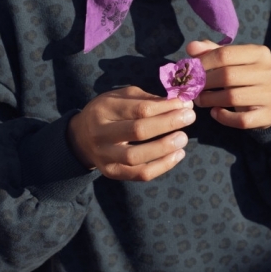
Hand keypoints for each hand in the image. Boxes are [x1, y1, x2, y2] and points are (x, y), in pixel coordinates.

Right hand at [67, 86, 195, 180]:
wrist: (81, 138)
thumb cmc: (108, 112)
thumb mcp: (121, 97)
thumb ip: (147, 99)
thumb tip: (179, 102)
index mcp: (104, 109)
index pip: (139, 108)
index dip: (165, 107)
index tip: (185, 103)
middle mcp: (101, 133)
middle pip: (138, 131)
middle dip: (168, 123)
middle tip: (189, 118)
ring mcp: (105, 156)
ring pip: (136, 157)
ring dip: (164, 148)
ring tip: (183, 139)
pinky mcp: (112, 172)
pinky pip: (139, 174)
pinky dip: (162, 167)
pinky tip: (177, 155)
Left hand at [186, 40, 270, 129]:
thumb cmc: (245, 76)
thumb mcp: (232, 61)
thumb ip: (211, 52)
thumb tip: (191, 47)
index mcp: (260, 53)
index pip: (225, 54)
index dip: (203, 62)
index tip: (190, 71)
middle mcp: (269, 72)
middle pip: (227, 75)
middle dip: (204, 83)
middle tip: (192, 88)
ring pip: (233, 98)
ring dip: (210, 100)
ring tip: (200, 100)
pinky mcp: (270, 115)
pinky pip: (241, 120)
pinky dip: (224, 117)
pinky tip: (215, 113)